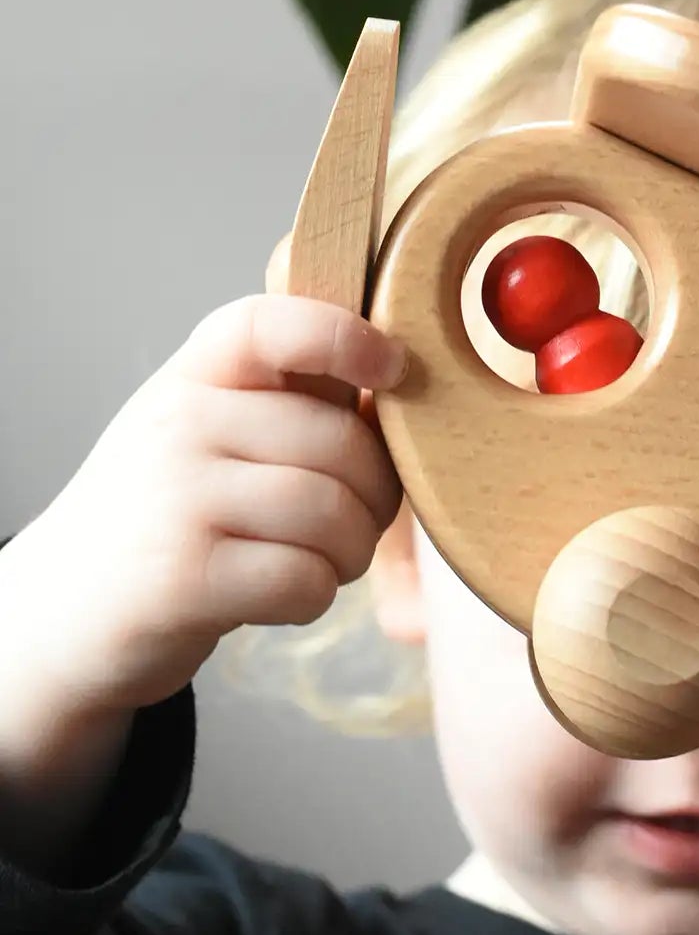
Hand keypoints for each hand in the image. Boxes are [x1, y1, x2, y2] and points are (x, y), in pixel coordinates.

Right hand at [9, 295, 407, 720]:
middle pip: (342, 443)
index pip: (272, 324)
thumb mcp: (207, 434)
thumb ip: (286, 400)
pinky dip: (312, 598)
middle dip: (375, 498)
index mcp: (194, 377)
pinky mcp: (184, 578)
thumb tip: (401, 377)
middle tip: (347, 524)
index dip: (347, 338)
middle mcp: (179, 424)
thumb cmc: (168, 517)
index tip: (393, 367)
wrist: (62, 610)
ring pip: (334, 514)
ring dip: (347, 554)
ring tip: (312, 561)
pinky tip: (275, 597)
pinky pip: (306, 579)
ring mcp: (176, 499)